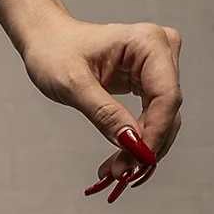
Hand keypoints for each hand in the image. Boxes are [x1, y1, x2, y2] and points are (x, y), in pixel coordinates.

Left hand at [16, 13, 183, 198]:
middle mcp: (160, 51)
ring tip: (114, 170)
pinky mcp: (150, 81)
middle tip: (119, 173)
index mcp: (147, 42)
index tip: (137, 161)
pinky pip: (152, 117)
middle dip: (146, 145)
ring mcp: (158, 66)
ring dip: (141, 148)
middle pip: (167, 110)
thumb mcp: (73, 84)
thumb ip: (105, 114)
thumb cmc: (54, 51)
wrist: (46, 40)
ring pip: (162, 119)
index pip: (166, 96)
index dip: (155, 133)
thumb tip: (133, 144)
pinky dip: (137, 140)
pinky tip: (119, 158)